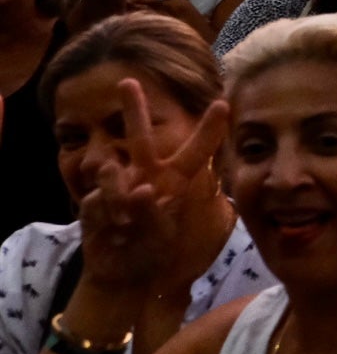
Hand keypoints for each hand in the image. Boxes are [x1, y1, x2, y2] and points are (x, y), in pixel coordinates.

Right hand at [77, 79, 227, 290]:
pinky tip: (111, 229)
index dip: (209, 129)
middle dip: (133, 109)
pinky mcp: (95, 202)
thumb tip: (141, 189)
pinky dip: (106, 215)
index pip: (196, 151)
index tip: (224, 103)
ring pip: (112, 170)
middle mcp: (146, 175)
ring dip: (118, 196)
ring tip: (125, 223)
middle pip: (140, 137)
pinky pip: (97, 199)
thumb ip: (155, 212)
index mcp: (174, 180)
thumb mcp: (164, 234)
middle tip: (126, 81)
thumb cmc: (153, 248)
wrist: (122, 272)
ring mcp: (119, 186)